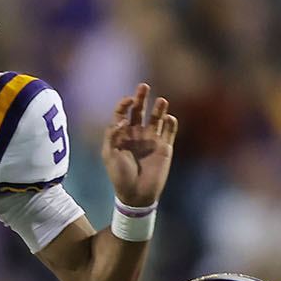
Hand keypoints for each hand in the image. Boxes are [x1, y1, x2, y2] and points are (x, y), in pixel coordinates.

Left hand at [102, 83, 175, 207]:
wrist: (136, 194)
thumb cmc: (120, 176)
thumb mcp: (109, 155)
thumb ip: (112, 136)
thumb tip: (122, 121)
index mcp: (122, 135)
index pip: (122, 113)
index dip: (124, 104)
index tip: (128, 101)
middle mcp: (137, 134)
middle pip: (140, 110)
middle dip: (142, 98)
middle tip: (144, 86)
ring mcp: (152, 140)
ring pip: (157, 118)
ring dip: (159, 108)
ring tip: (162, 101)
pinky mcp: (165, 147)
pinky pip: (170, 131)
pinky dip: (171, 123)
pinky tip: (169, 118)